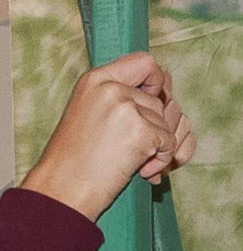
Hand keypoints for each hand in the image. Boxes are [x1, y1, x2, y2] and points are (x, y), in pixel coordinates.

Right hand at [21, 52, 197, 219]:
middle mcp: (110, 88)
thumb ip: (120, 98)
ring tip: (131, 161)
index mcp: (96, 80)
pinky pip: (170, 143)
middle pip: (161, 101)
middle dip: (156, 127)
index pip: (145, 62)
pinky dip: (161, 161)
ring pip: (167, 124)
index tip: (156, 100)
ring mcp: (126, 108)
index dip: (158, 81)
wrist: (63, 188)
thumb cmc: (77, 158)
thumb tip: (166, 95)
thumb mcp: (91, 113)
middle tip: (135, 147)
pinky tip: (140, 170)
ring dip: (157, 147)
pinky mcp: (140, 130)